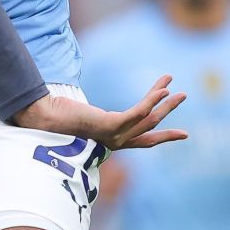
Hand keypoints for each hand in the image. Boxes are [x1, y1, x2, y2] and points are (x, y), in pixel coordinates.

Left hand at [15, 75, 187, 149]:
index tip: (184, 133)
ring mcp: (114, 135)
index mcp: (114, 141)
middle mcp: (117, 142)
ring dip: (165, 102)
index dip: (165, 135)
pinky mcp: (110, 125)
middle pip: (151, 126)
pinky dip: (152, 100)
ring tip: (177, 87)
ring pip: (149, 118)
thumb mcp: (90, 117)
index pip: (145, 140)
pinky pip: (137, 112)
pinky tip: (163, 88)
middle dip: (169, 111)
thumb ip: (103, 117)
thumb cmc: (63, 116)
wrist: (45, 117)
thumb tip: (102, 111)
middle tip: (185, 95)